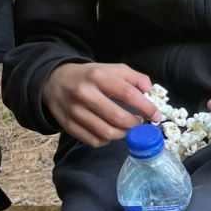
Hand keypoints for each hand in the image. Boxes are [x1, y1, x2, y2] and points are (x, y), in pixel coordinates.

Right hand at [44, 62, 158, 147]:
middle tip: (139, 122)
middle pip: (118, 117)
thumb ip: (134, 77)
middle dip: (135, 124)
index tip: (156, 115)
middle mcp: (85, 94)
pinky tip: (110, 132)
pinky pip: (94, 140)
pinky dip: (107, 140)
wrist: (54, 81)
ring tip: (127, 128)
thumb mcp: (111, 69)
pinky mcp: (68, 125)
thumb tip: (150, 91)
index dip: (146, 107)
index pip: (128, 94)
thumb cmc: (89, 76)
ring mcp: (74, 111)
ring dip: (123, 134)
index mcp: (98, 76)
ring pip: (106, 132)